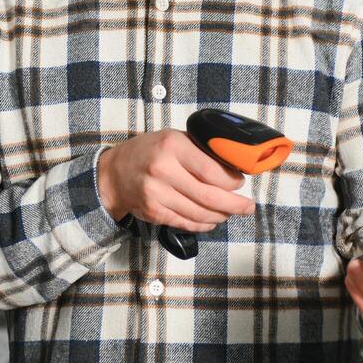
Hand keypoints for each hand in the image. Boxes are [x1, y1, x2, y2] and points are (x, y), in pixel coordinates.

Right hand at [97, 130, 254, 234]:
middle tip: (248, 207)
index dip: (231, 181)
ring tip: (231, 213)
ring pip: (199, 213)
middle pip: (208, 195)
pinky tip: (212, 220)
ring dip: (220, 216)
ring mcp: (156, 194)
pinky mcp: (154, 212)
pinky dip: (203, 224)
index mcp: (172, 146)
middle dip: (234, 205)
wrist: (114, 173)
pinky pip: (186, 222)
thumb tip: (233, 168)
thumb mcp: (174, 139)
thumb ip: (200, 150)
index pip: (211, 170)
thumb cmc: (150, 152)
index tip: (240, 184)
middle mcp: (163, 170)